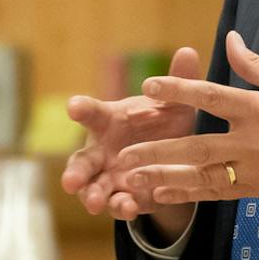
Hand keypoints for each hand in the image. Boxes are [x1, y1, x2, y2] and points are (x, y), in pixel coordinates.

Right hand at [61, 45, 204, 227]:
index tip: (73, 106)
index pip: (91, 113)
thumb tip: (188, 51)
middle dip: (75, 171)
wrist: (172, 157)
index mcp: (109, 120)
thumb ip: (177, 81)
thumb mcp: (173, 104)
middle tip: (70, 181)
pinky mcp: (122, 196)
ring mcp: (109, 176)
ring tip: (96, 203)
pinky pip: (118, 204)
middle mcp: (101, 150)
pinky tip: (130, 207)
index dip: (82, 109)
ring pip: (93, 188)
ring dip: (93, 195)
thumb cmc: (162, 123)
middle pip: (82, 161)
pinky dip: (122, 206)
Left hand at [116, 30, 258, 206]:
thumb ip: (256, 64)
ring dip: (164, 179)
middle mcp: (253, 141)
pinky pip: (217, 193)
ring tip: (130, 180)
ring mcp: (255, 170)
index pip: (211, 96)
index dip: (178, 89)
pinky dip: (188, 194)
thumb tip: (229, 39)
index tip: (149, 86)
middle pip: (196, 147)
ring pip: (202, 176)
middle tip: (122, 154)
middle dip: (157, 151)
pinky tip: (162, 195)